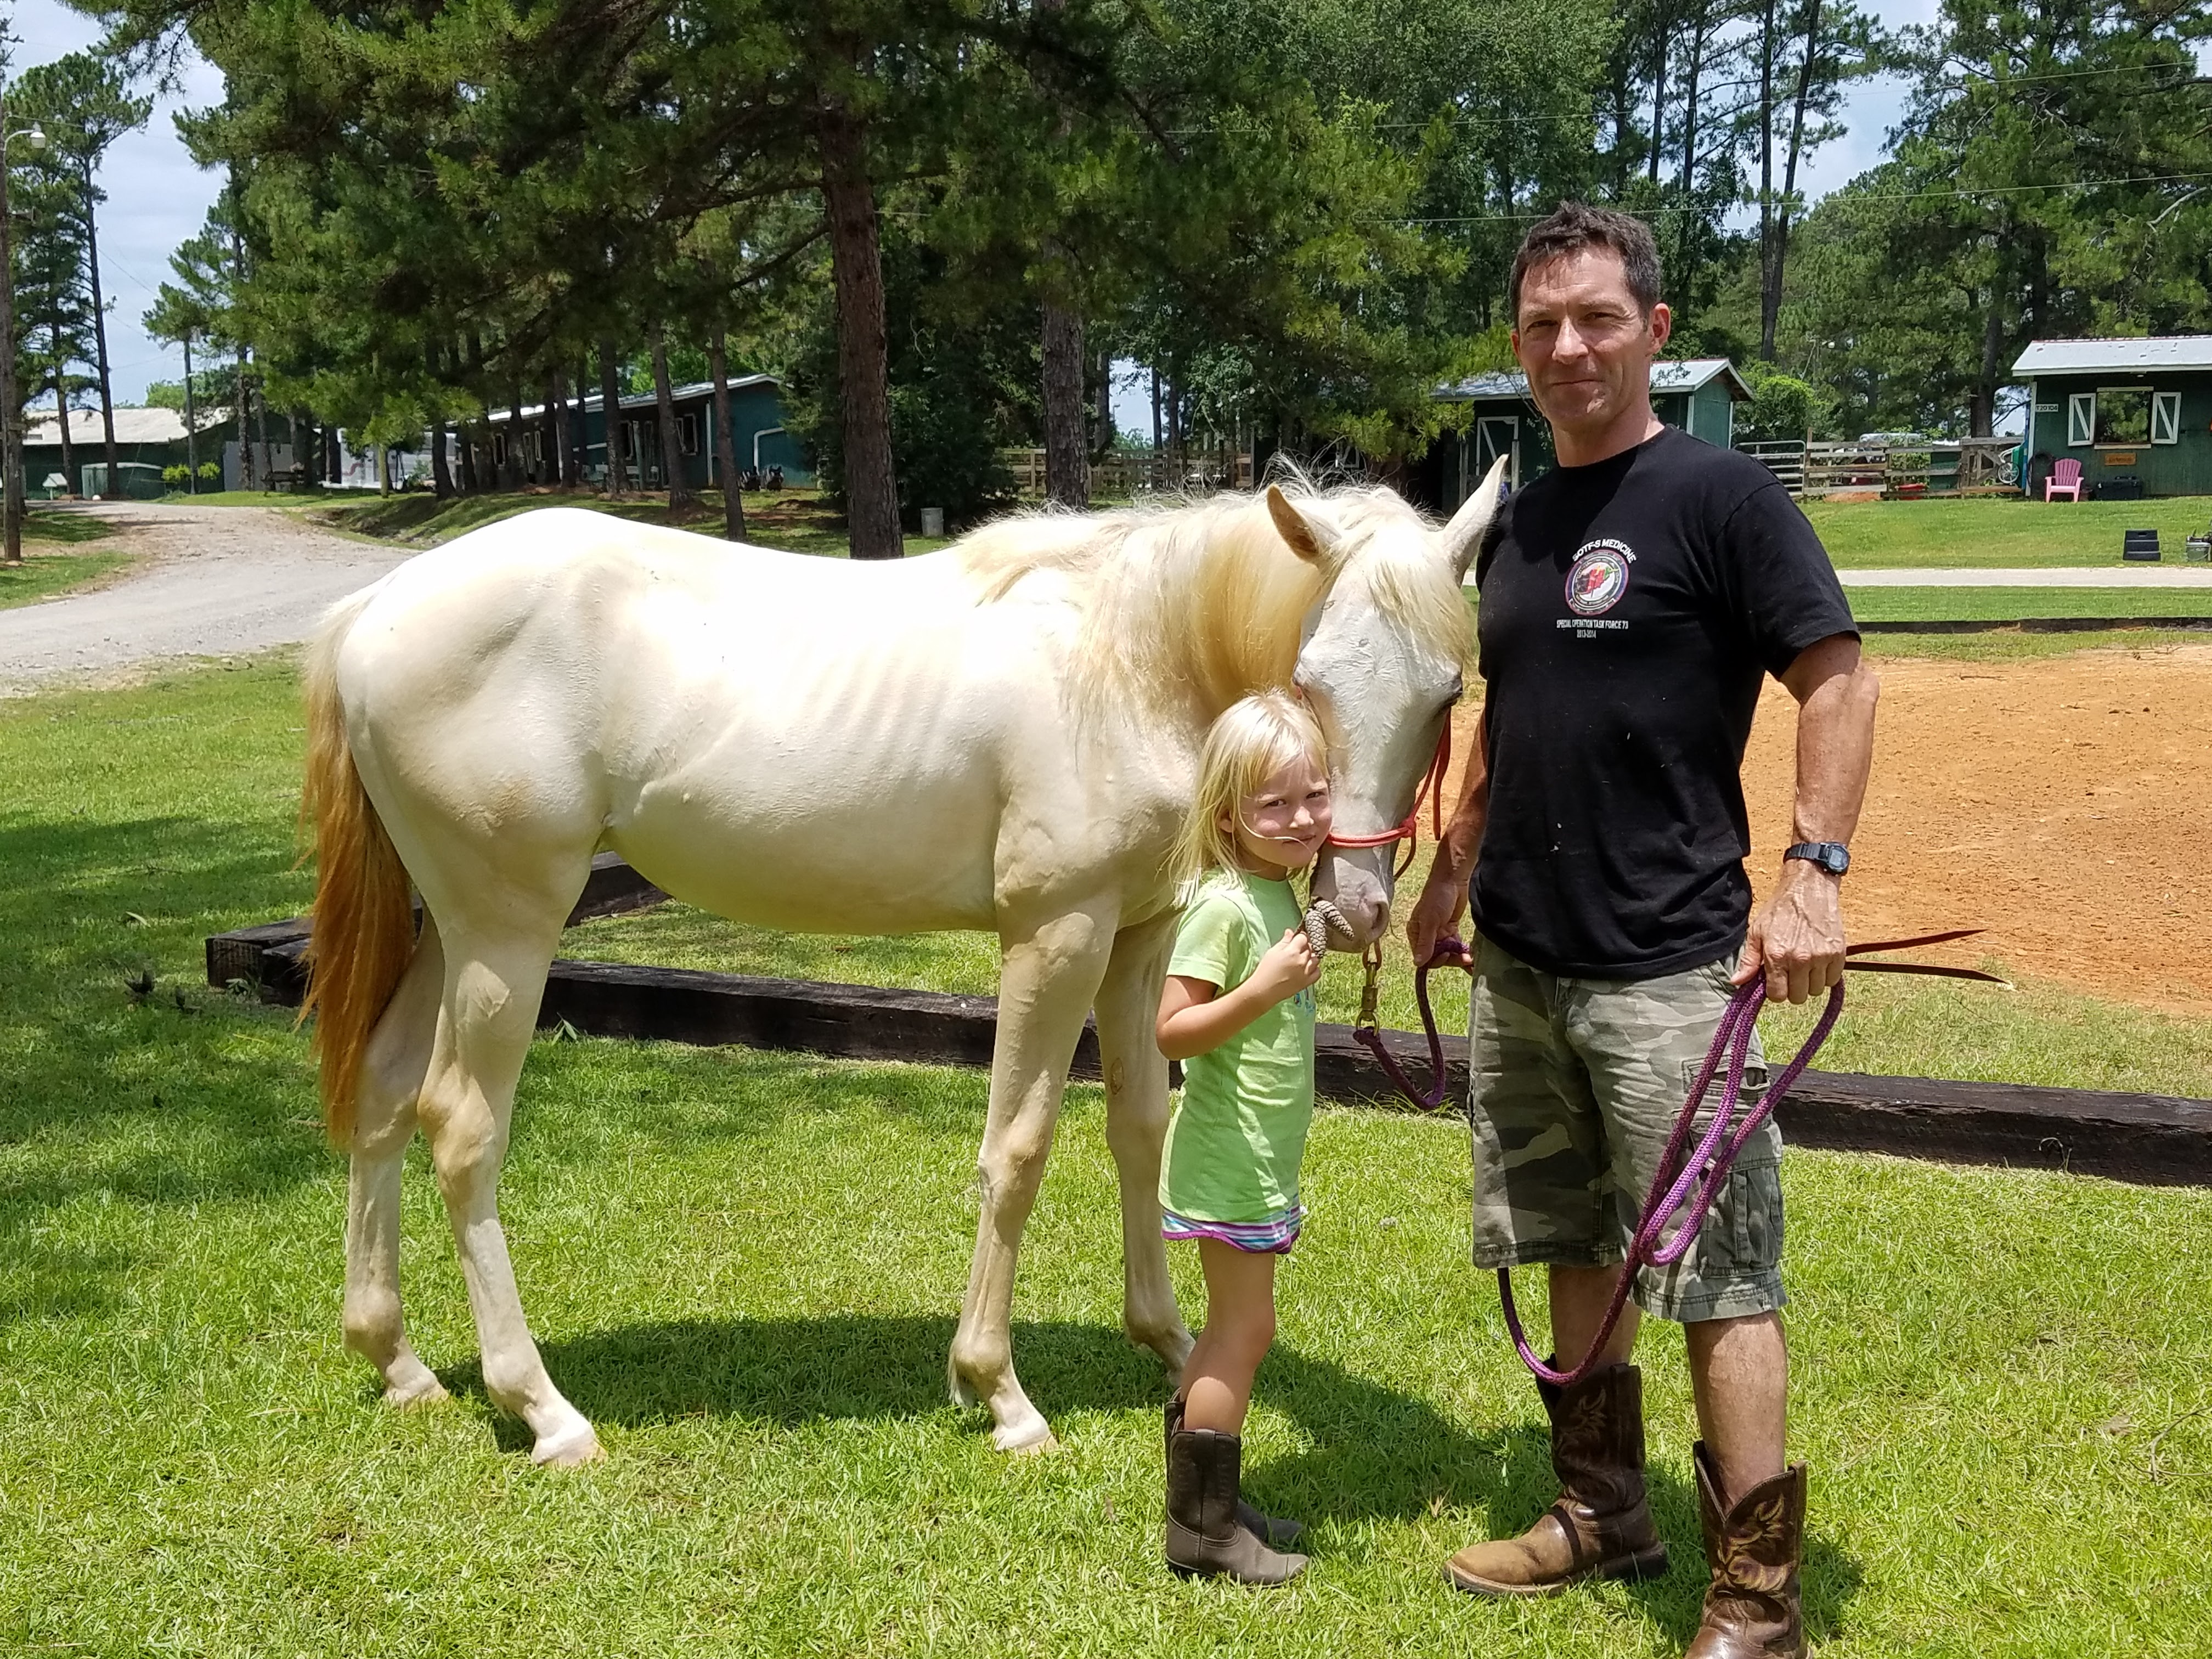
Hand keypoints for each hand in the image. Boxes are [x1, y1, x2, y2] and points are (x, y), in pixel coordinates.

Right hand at [1249, 926, 1323, 1003]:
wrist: (1264, 990)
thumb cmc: (1265, 970)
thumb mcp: (1272, 952)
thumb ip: (1284, 941)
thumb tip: (1290, 932)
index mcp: (1292, 951)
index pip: (1303, 938)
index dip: (1301, 936)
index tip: (1298, 938)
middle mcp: (1301, 961)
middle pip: (1310, 947)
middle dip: (1305, 945)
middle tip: (1298, 948)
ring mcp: (1306, 972)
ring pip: (1316, 958)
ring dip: (1311, 956)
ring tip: (1303, 958)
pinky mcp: (1307, 982)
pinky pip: (1318, 972)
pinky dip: (1315, 968)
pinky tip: (1308, 968)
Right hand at [1406, 865, 1468, 967]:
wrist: (1453, 879)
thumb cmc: (1437, 897)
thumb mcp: (1430, 921)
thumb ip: (1425, 943)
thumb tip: (1418, 963)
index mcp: (1416, 934)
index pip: (1423, 956)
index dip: (1436, 960)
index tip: (1447, 956)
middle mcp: (1426, 936)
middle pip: (1437, 956)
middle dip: (1451, 959)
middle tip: (1465, 959)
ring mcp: (1439, 933)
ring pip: (1448, 953)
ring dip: (1459, 957)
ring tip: (1470, 959)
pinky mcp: (1450, 930)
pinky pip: (1455, 946)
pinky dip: (1462, 951)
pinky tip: (1471, 955)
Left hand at [1737, 860, 1845, 1003]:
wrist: (1808, 889)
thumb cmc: (1779, 910)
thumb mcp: (1757, 932)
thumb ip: (1748, 960)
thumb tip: (1736, 983)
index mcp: (1777, 955)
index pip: (1778, 995)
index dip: (1775, 991)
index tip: (1776, 980)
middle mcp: (1800, 959)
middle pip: (1798, 997)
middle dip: (1792, 988)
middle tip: (1790, 972)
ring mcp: (1822, 957)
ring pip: (1816, 991)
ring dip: (1810, 982)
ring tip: (1804, 964)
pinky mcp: (1838, 953)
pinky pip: (1832, 980)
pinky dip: (1825, 975)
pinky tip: (1818, 961)